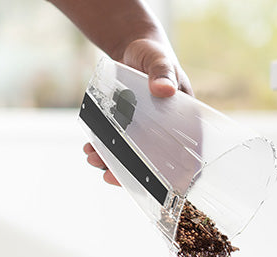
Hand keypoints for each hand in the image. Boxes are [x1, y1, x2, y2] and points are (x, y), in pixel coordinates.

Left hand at [84, 38, 192, 185]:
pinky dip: (103, 150)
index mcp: (183, 122)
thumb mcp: (160, 61)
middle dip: (131, 174)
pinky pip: (117, 146)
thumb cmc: (154, 55)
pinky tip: (90, 148)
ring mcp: (145, 133)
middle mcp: (166, 133)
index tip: (157, 188)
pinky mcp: (127, 129)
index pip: (186, 156)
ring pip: (132, 158)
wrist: (134, 48)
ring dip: (112, 163)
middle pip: (153, 164)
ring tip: (93, 158)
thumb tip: (164, 90)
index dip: (174, 177)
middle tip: (109, 175)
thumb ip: (163, 73)